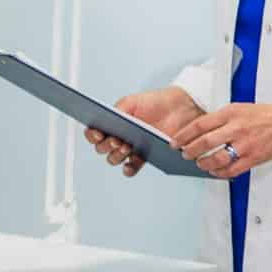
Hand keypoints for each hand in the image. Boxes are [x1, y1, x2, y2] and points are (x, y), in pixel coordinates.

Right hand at [87, 86, 203, 177]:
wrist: (179, 107)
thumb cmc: (155, 102)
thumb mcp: (133, 101)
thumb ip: (118, 109)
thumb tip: (107, 121)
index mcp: (113, 123)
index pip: (94, 132)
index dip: (92, 135)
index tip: (99, 134)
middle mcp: (119, 137)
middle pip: (102, 148)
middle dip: (106, 146)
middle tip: (117, 140)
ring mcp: (131, 148)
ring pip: (114, 159)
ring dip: (116, 156)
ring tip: (127, 147)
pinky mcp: (144, 156)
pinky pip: (131, 168)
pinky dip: (128, 169)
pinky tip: (129, 166)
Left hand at [171, 101, 271, 179]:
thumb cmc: (264, 116)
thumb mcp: (239, 109)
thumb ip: (221, 118)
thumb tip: (200, 131)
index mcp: (231, 113)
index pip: (200, 125)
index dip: (184, 135)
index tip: (175, 142)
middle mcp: (236, 128)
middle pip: (204, 142)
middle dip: (190, 151)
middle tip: (185, 154)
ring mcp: (244, 145)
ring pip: (216, 158)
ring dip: (203, 163)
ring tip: (199, 163)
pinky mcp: (252, 158)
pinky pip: (231, 170)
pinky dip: (219, 172)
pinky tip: (215, 171)